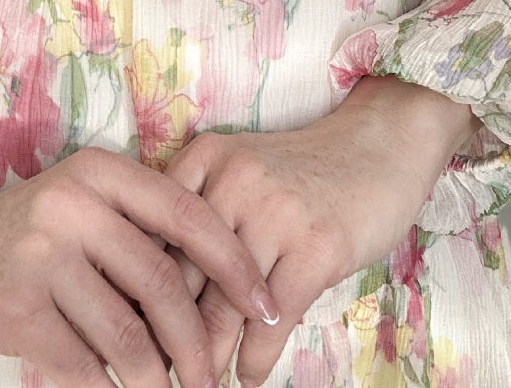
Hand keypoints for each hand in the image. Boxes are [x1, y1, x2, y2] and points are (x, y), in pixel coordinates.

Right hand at [0, 144, 278, 386]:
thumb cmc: (23, 239)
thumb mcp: (80, 211)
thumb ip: (135, 235)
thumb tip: (216, 295)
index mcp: (98, 174)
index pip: (186, 214)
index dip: (233, 263)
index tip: (267, 305)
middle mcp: (71, 206)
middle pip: (163, 284)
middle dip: (201, 343)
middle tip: (217, 379)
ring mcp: (40, 257)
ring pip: (130, 336)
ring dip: (163, 381)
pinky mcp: (14, 311)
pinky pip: (85, 368)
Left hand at [161, 78, 477, 385]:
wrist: (378, 146)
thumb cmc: (302, 170)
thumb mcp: (241, 171)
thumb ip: (203, 215)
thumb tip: (157, 292)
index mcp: (204, 158)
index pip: (155, 234)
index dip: (139, 288)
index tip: (132, 329)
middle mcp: (233, 179)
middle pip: (185, 274)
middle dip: (171, 331)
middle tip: (161, 366)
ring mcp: (276, 212)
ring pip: (224, 303)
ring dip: (211, 355)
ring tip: (201, 381)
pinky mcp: (317, 246)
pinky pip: (273, 318)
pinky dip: (257, 357)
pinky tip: (250, 375)